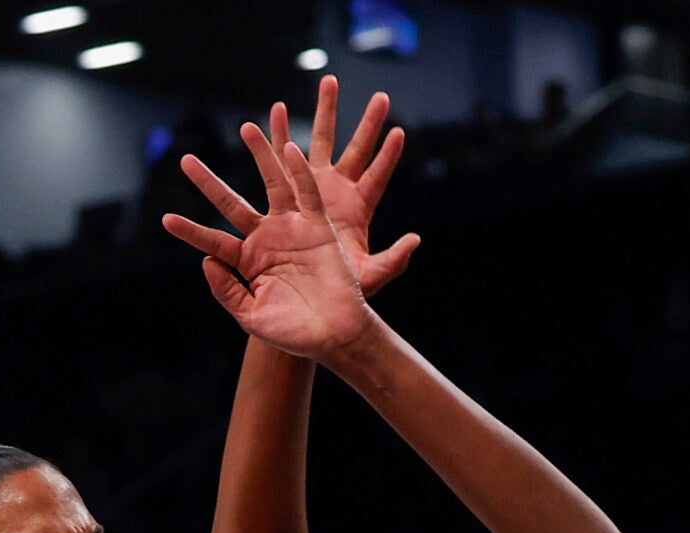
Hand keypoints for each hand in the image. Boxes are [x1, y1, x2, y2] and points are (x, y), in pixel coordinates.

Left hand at [162, 120, 380, 360]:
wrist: (333, 336)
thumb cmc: (293, 333)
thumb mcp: (251, 316)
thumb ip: (227, 291)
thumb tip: (205, 261)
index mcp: (247, 263)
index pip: (213, 242)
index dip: (190, 231)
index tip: (165, 219)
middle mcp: (267, 239)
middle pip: (232, 204)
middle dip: (208, 183)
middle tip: (185, 160)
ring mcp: (293, 229)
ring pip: (273, 185)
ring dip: (261, 156)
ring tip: (247, 128)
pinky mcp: (318, 226)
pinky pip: (308, 194)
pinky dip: (300, 172)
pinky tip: (288, 149)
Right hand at [266, 77, 418, 296]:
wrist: (304, 293)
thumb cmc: (338, 289)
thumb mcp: (368, 277)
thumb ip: (392, 261)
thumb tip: (415, 240)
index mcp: (360, 208)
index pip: (378, 176)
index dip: (388, 156)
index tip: (399, 132)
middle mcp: (339, 190)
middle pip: (355, 149)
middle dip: (366, 123)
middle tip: (381, 96)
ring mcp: (313, 187)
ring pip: (319, 143)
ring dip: (325, 112)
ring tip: (329, 82)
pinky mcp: (288, 193)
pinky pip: (282, 159)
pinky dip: (278, 135)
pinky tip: (274, 112)